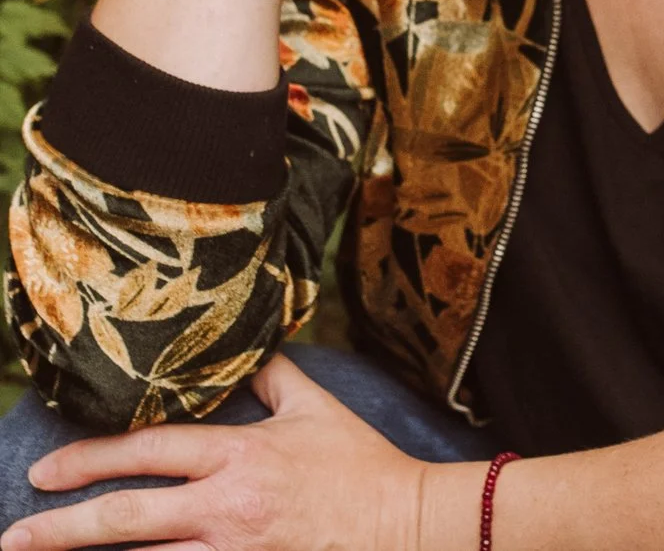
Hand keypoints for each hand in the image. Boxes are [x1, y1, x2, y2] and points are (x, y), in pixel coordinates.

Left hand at [1, 354, 425, 550]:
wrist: (405, 524)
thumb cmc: (359, 463)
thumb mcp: (315, 405)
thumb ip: (269, 376)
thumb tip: (240, 351)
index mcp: (238, 456)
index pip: (149, 450)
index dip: (91, 458)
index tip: (43, 471)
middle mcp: (226, 509)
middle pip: (128, 519)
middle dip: (63, 529)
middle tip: (15, 535)